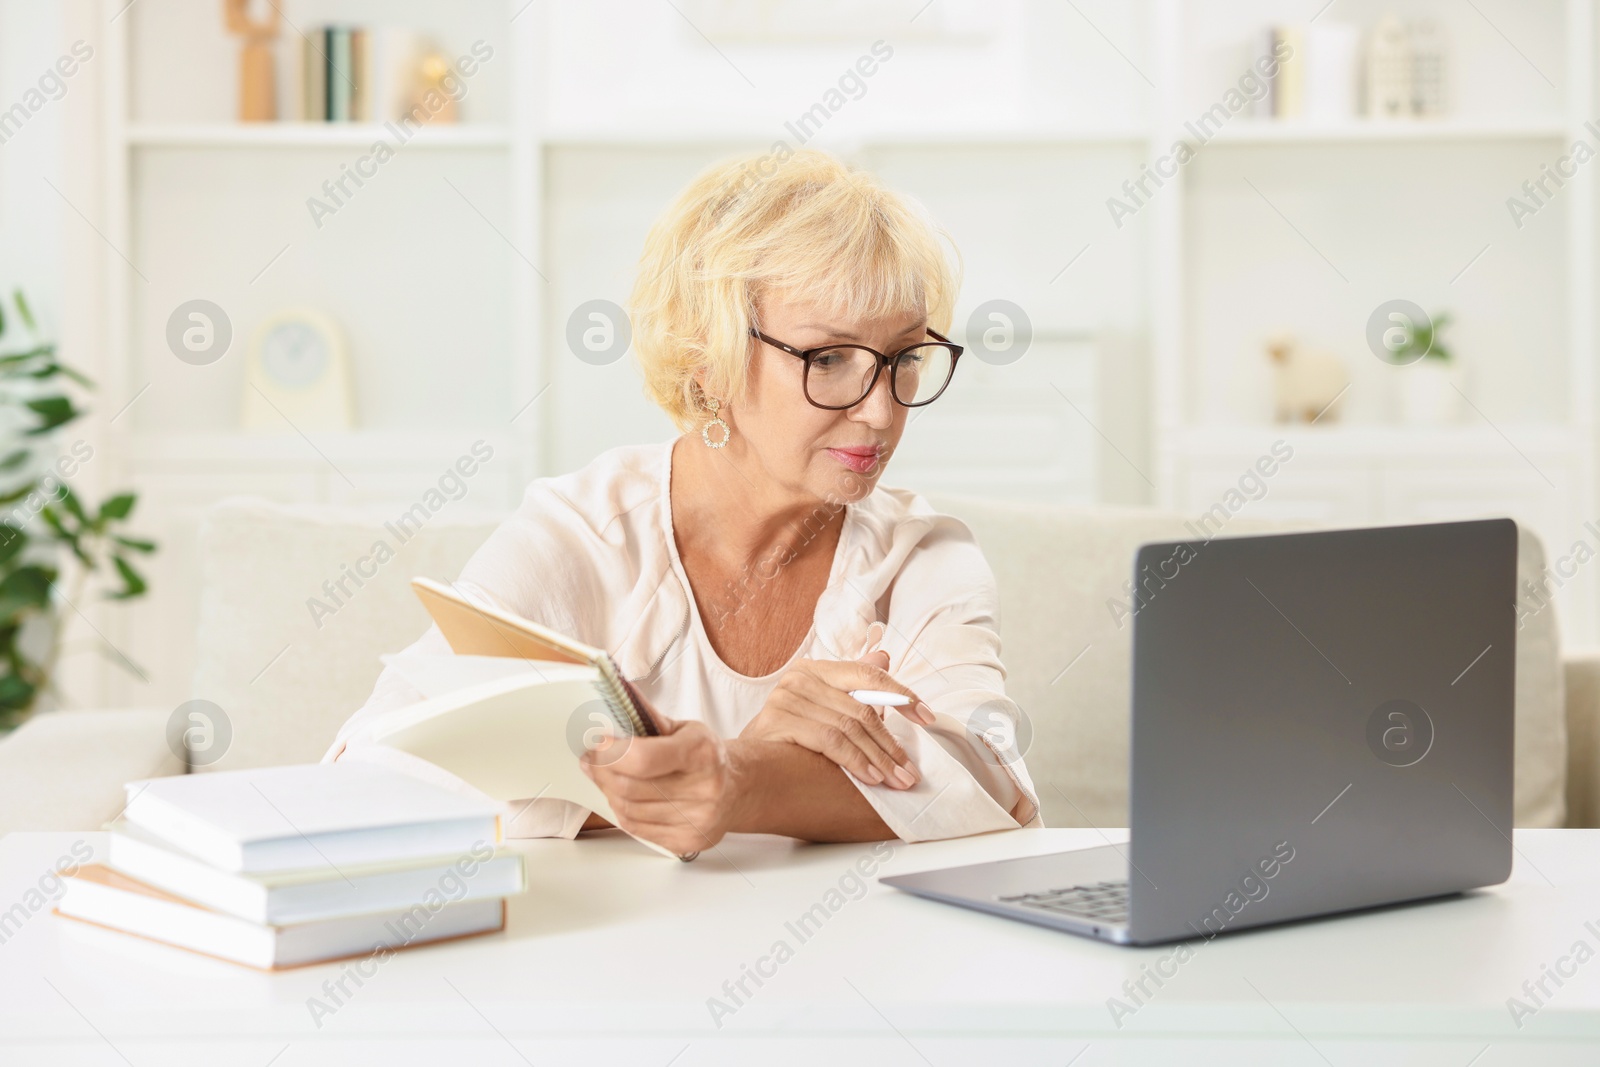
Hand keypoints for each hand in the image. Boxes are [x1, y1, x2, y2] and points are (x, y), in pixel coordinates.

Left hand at [578, 688, 739, 856]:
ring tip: (607, 777)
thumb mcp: (685, 729)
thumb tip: (616, 697)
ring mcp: (697, 820)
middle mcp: (704, 789)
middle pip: (630, 787)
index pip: (643, 759)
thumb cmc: (706, 755)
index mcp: (702, 753)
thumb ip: (648, 718)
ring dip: (609, 792)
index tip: (599, 744)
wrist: (737, 788)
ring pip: (628, 810)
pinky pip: (636, 829)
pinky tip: (623, 797)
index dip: (612, 753)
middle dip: (603, 772)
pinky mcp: (687, 842)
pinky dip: (622, 811)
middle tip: (593, 760)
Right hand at [739, 649, 934, 790]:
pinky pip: (831, 741)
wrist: (741, 771)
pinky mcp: (779, 720)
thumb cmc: (787, 744)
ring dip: (879, 758)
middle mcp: (799, 677)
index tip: (927, 717)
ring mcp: (786, 697)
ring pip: (850, 726)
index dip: (902, 696)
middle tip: (910, 770)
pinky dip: (856, 761)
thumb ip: (855, 688)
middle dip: (892, 743)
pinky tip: (871, 779)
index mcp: (814, 670)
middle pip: (862, 707)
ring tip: (897, 780)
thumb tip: (885, 654)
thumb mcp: (825, 713)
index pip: (869, 675)